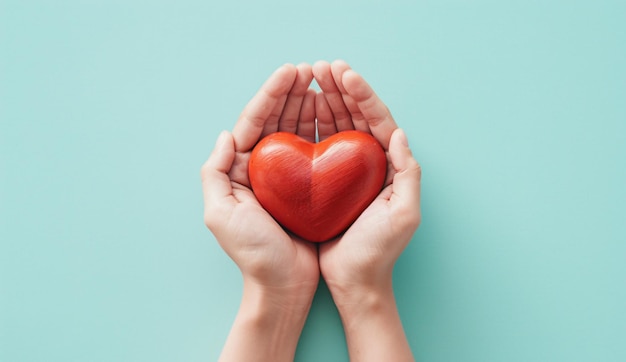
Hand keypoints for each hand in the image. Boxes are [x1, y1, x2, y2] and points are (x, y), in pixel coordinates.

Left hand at [201, 63, 318, 360]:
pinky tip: (332, 113)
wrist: (283, 285)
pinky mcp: (308, 187)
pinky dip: (322, 129)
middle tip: (310, 69)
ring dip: (307, 105)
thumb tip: (226, 134)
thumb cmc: (252, 253)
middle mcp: (261, 169)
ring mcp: (286, 177)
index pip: (253, 122)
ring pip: (295, 131)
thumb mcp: (220, 214)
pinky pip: (315, 151)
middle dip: (291, 93)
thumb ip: (215, 172)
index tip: (290, 72)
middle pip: (275, 121)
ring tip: (322, 82)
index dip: (270, 94)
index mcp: (238, 171)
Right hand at [313, 60, 420, 360]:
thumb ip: (408, 174)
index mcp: (390, 165)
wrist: (355, 280)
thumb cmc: (379, 251)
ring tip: (309, 79)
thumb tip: (400, 134)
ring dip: (325, 100)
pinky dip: (310, 125)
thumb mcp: (404, 215)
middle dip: (340, 89)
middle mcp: (369, 163)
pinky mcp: (326, 180)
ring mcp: (346, 170)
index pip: (378, 120)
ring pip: (337, 126)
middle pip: (356, 116)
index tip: (343, 74)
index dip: (361, 94)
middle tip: (322, 67)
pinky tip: (299, 111)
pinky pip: (318, 145)